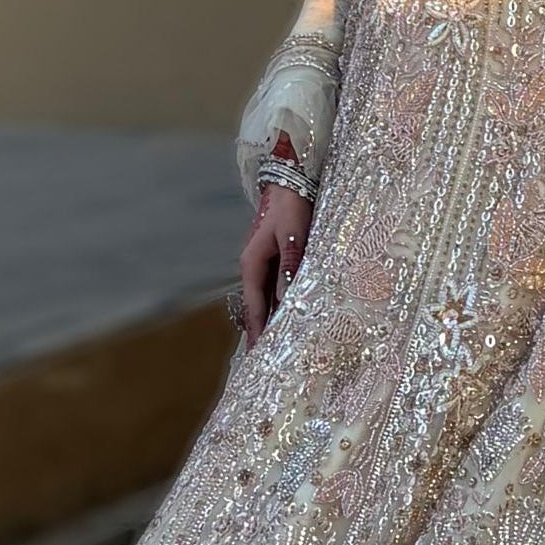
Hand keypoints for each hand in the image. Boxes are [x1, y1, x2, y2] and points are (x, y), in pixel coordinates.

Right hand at [238, 182, 310, 342]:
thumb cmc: (292, 208)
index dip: (256, 332)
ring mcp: (263, 263)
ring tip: (276, 346)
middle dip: (260, 332)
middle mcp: (253, 267)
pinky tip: (286, 317)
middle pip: (255, 306)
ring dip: (269, 320)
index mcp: (252, 264)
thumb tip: (285, 301)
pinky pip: (273, 288)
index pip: (253, 306)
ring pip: (264, 299)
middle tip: (265, 361)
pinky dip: (278, 305)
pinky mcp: (274, 259)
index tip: (258, 356)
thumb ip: (289, 268)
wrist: (291, 183)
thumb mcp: (293, 238)